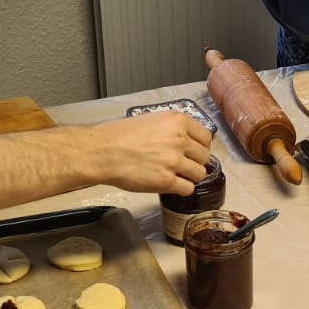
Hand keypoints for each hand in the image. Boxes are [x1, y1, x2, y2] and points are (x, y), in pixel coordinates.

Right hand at [88, 112, 213, 195]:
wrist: (101, 151)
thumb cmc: (118, 136)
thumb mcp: (150, 120)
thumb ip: (172, 128)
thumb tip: (185, 138)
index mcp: (177, 121)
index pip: (206, 137)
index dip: (200, 146)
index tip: (194, 151)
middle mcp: (180, 140)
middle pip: (205, 157)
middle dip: (195, 162)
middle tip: (182, 165)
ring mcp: (174, 161)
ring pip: (199, 174)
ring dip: (189, 176)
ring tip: (175, 175)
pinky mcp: (166, 181)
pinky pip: (188, 189)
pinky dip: (181, 189)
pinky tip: (170, 185)